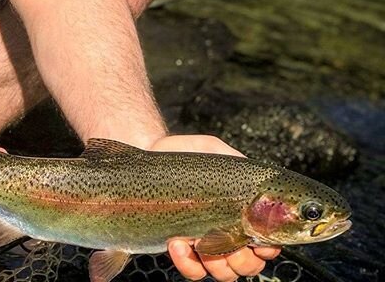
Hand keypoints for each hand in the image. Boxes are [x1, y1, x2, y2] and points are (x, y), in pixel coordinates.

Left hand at [149, 135, 280, 281]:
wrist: (153, 154)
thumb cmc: (187, 153)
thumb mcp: (217, 150)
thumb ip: (238, 162)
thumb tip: (256, 179)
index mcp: (243, 212)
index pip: (267, 241)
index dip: (268, 247)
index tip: (258, 241)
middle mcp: (228, 232)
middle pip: (250, 264)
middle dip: (243, 260)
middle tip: (230, 243)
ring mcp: (205, 243)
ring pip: (225, 273)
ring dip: (217, 264)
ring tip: (199, 242)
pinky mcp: (181, 248)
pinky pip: (193, 270)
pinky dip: (188, 263)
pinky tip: (177, 243)